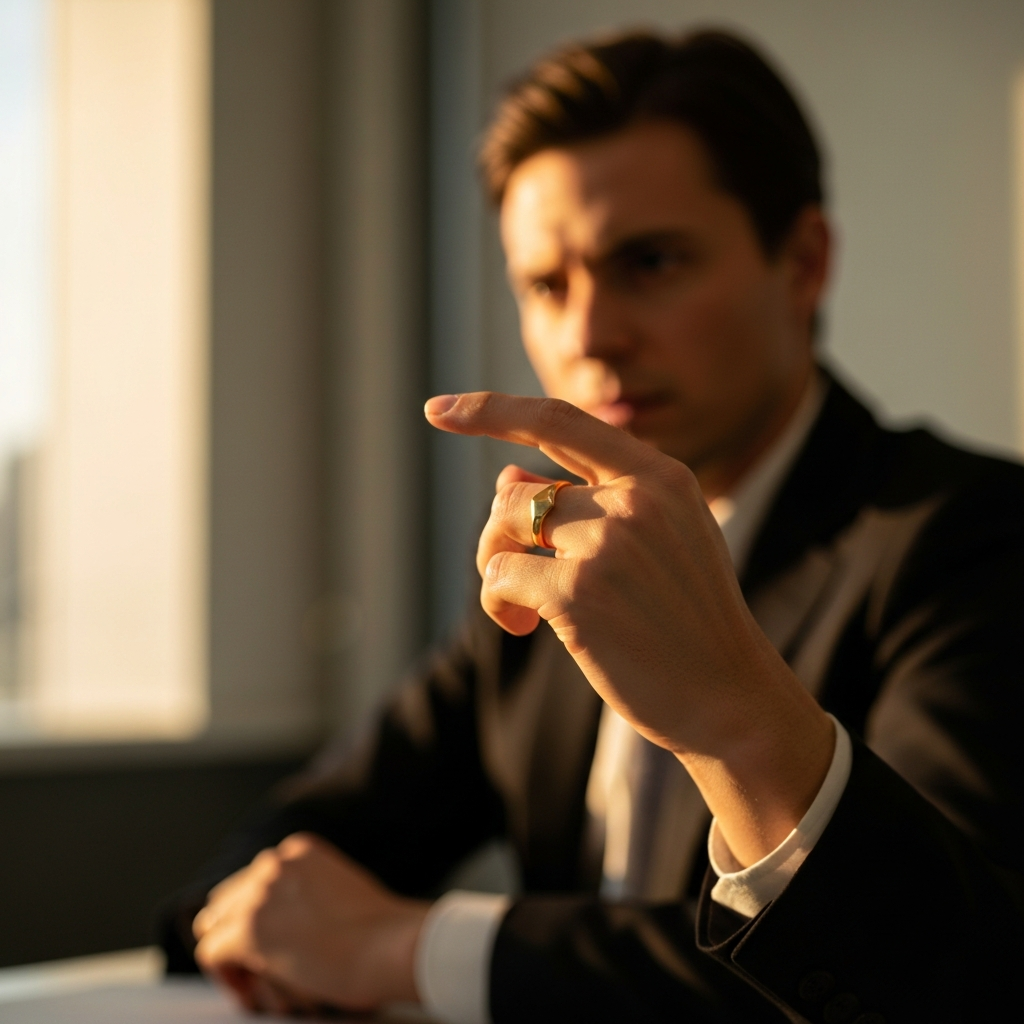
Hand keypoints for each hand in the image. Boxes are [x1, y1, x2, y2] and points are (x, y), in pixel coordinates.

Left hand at [193, 833, 428, 1013]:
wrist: (391, 946)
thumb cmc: (381, 931)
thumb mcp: (342, 890)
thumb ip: (309, 894)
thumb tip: (286, 922)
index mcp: (299, 850)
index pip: (253, 880)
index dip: (254, 916)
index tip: (269, 945)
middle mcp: (274, 863)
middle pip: (226, 899)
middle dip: (236, 934)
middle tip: (254, 968)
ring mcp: (259, 895)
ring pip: (215, 926)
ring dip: (232, 956)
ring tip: (255, 986)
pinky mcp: (248, 931)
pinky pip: (211, 954)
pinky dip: (226, 978)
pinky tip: (252, 996)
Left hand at [426, 392, 833, 865]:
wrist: (730, 698)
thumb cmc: (685, 620)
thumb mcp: (655, 542)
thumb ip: (588, 502)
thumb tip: (508, 477)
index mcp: (661, 476)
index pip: (559, 420)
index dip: (491, 411)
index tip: (440, 410)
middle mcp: (637, 498)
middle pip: (519, 490)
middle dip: (500, 535)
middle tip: (515, 578)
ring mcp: (610, 543)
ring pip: (505, 525)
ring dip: (496, 566)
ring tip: (523, 610)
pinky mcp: (581, 593)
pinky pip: (499, 574)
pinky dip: (497, 601)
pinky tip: (522, 626)